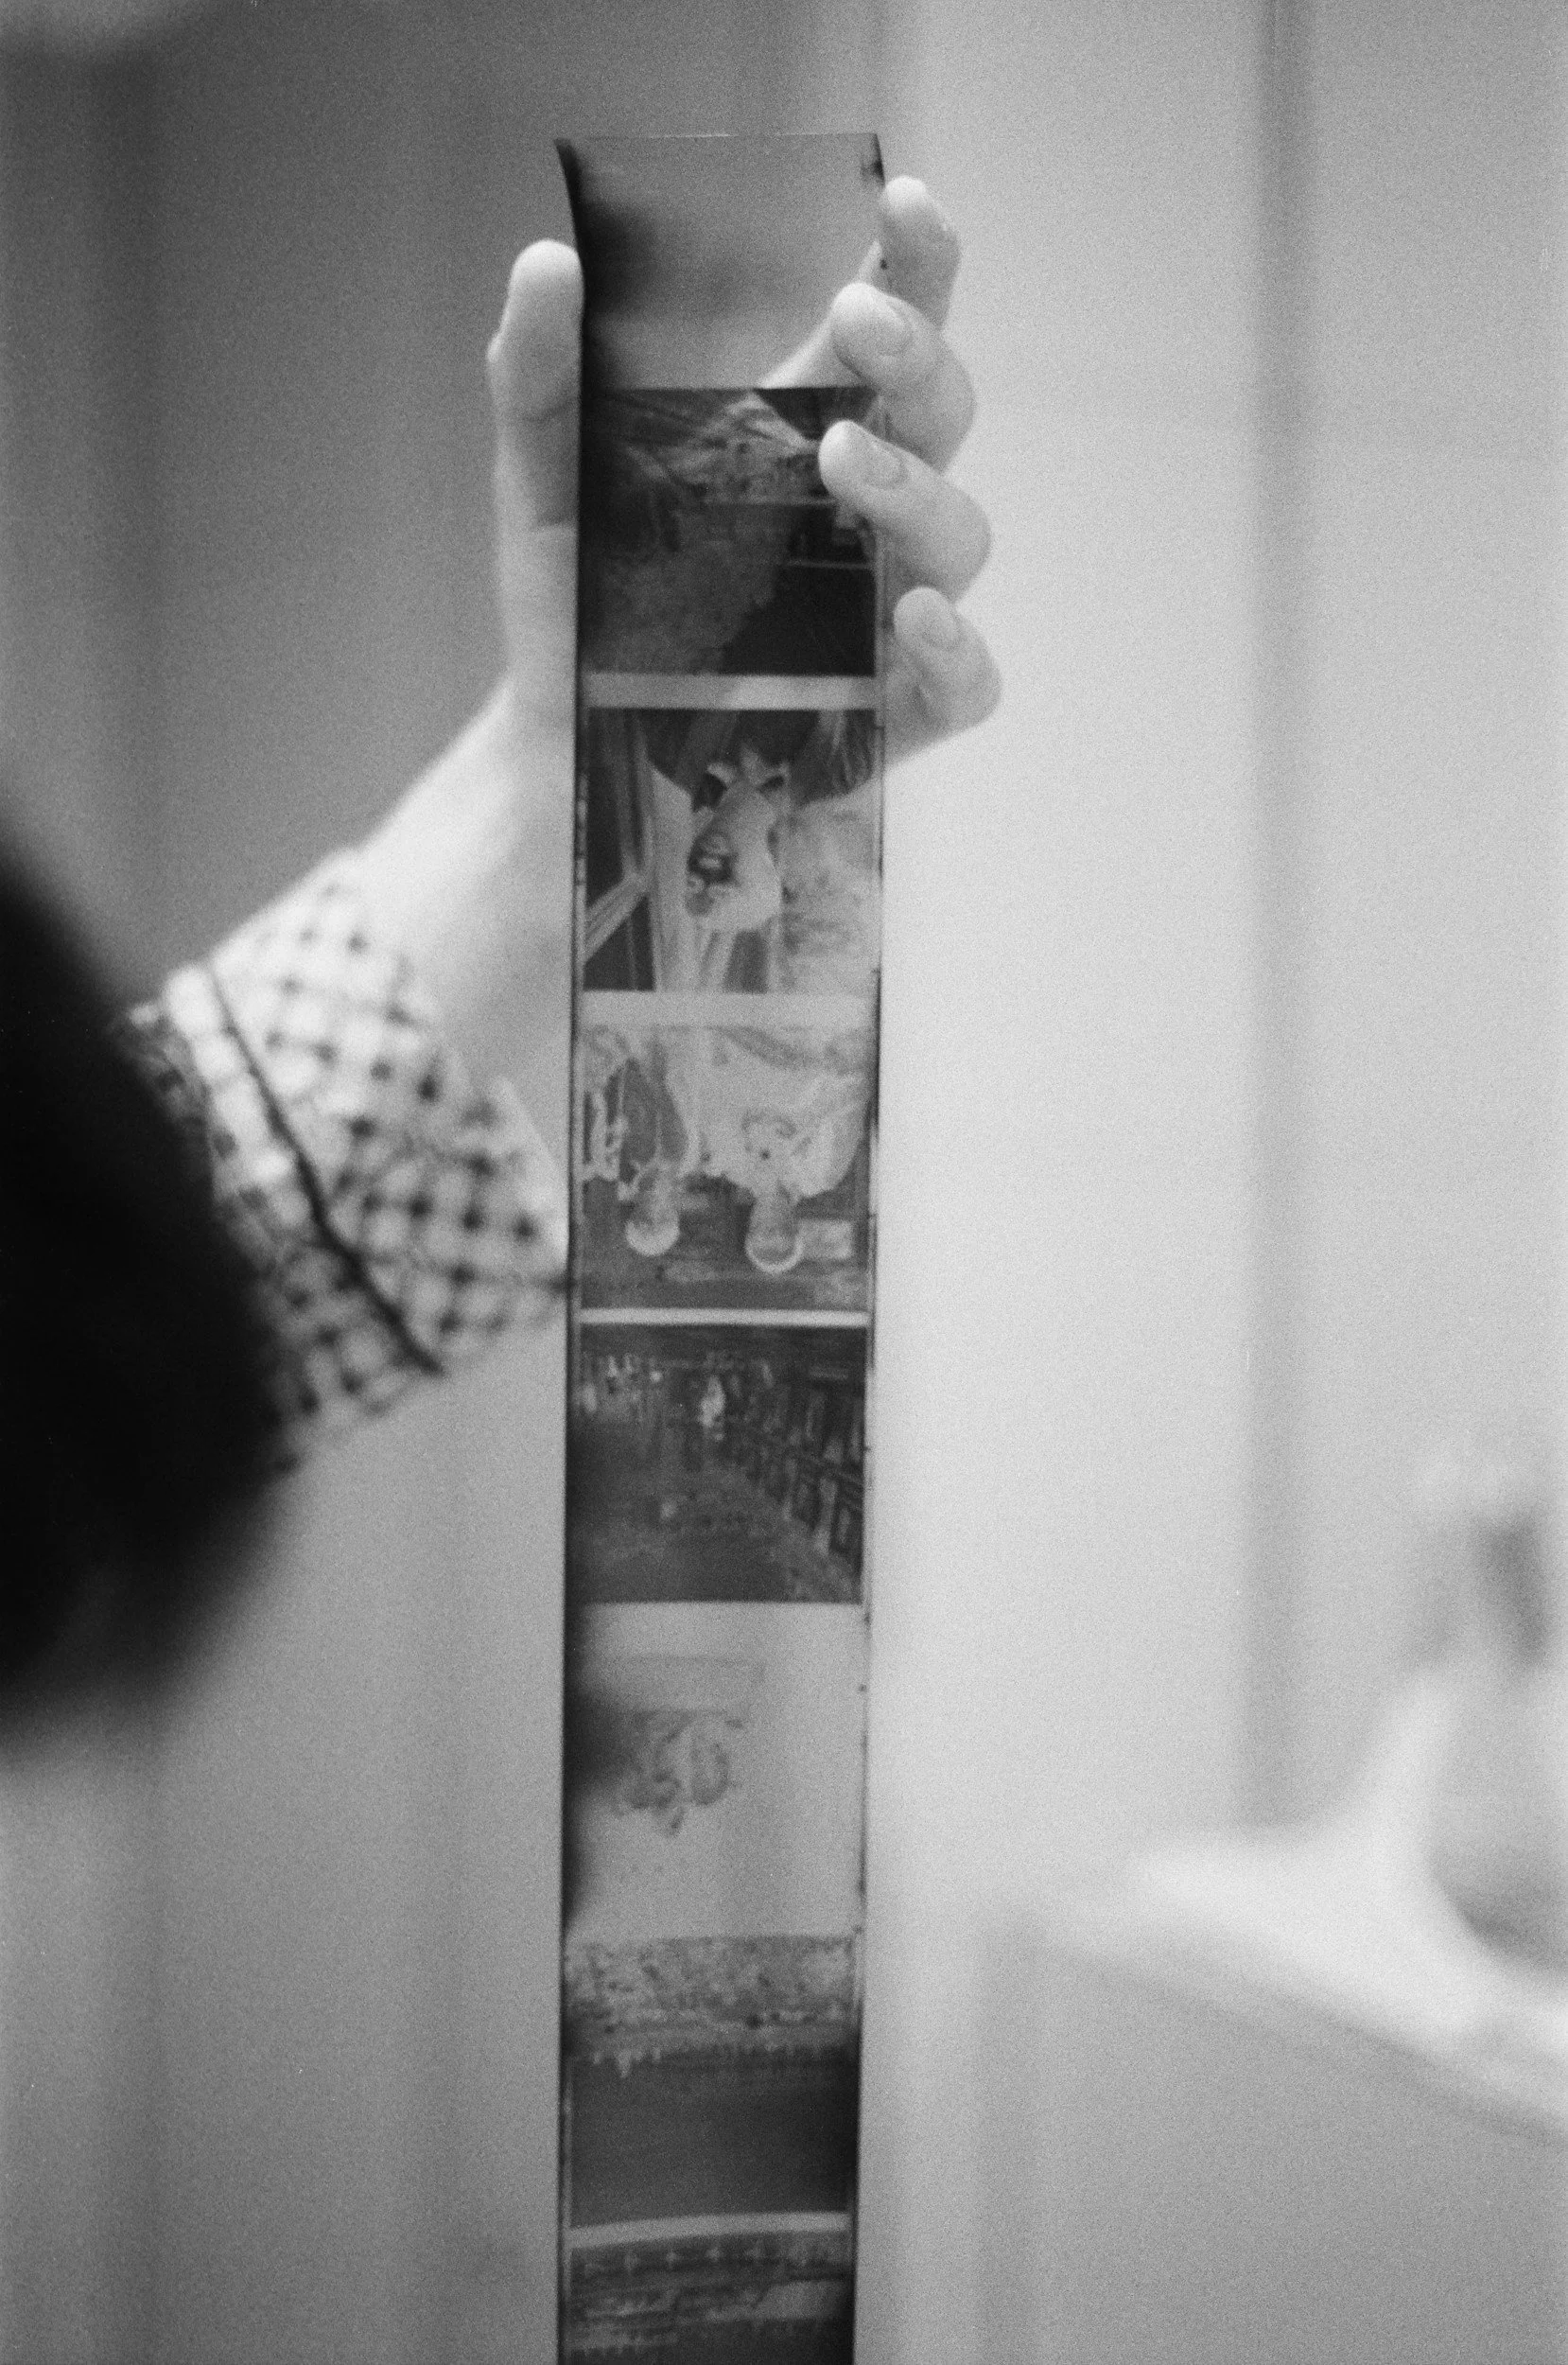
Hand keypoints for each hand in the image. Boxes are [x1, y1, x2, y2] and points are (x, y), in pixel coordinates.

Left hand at [488, 175, 998, 770]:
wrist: (561, 745)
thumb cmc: (581, 602)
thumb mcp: (542, 482)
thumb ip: (540, 375)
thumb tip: (547, 261)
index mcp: (804, 437)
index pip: (888, 336)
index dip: (918, 265)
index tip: (907, 203)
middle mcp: (865, 516)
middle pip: (943, 414)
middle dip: (918, 356)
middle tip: (856, 324)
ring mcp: (885, 616)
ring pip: (961, 536)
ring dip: (916, 487)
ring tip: (842, 460)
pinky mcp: (890, 715)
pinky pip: (966, 683)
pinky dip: (956, 650)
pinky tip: (911, 618)